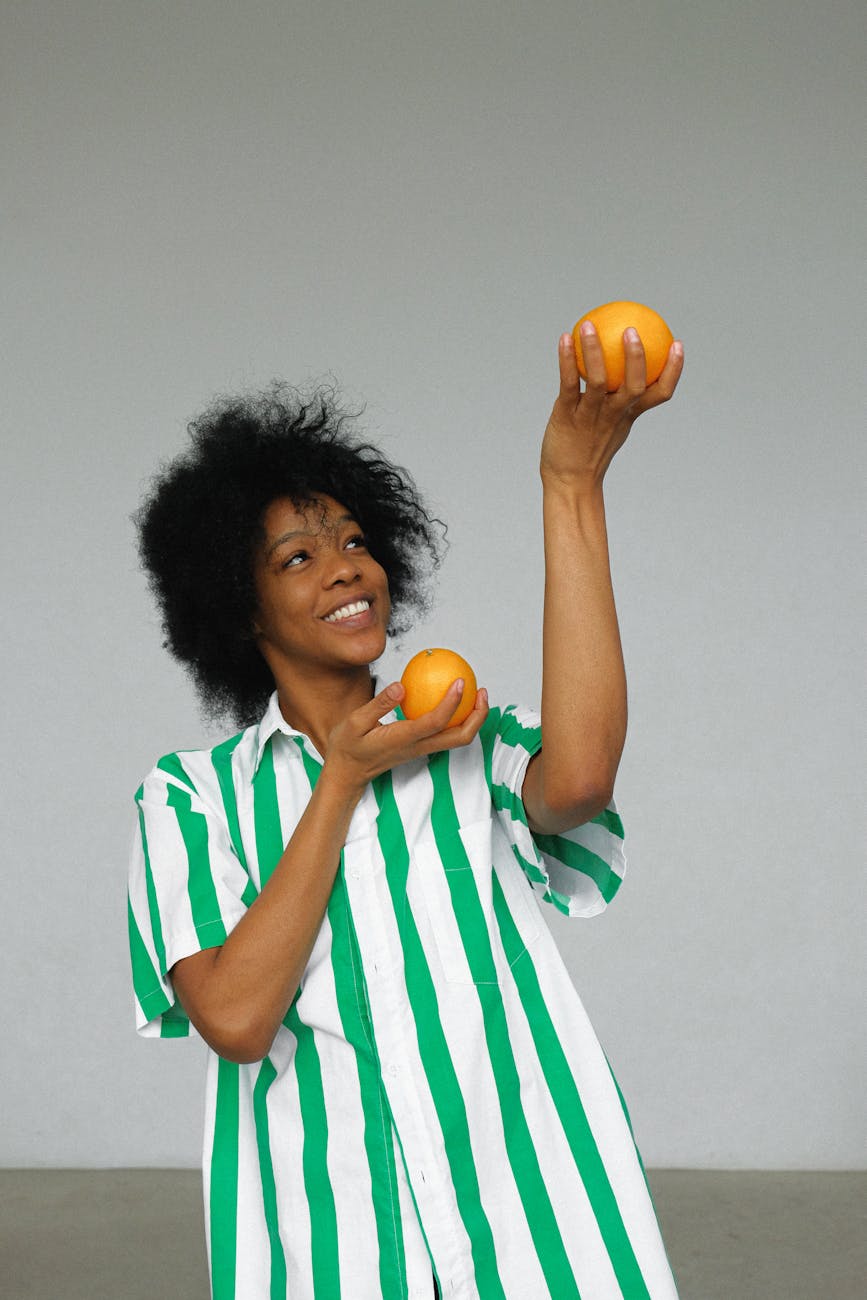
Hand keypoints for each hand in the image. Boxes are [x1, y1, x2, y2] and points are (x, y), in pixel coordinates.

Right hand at [322, 679, 488, 797]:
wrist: (348, 772)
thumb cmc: (348, 746)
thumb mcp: (355, 722)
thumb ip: (379, 704)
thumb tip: (403, 686)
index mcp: (403, 739)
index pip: (435, 722)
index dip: (452, 703)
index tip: (460, 681)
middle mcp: (418, 747)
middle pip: (460, 737)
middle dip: (478, 716)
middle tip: (482, 690)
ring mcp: (422, 750)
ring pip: (458, 739)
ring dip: (473, 719)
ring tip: (477, 693)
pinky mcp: (421, 748)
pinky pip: (447, 734)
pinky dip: (459, 718)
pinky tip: (453, 698)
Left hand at [539, 325, 683, 488]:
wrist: (569, 481)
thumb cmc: (590, 449)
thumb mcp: (611, 424)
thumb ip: (619, 401)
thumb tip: (620, 368)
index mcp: (629, 414)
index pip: (660, 393)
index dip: (674, 370)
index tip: (678, 344)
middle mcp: (614, 414)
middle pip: (634, 386)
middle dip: (637, 357)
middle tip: (633, 329)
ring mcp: (591, 416)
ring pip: (598, 381)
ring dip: (593, 351)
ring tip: (588, 325)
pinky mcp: (567, 417)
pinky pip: (568, 384)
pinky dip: (567, 360)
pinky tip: (564, 338)